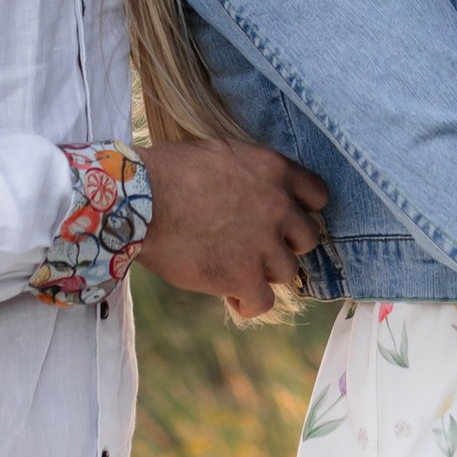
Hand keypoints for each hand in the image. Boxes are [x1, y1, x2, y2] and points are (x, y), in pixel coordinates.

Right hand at [138, 137, 327, 320]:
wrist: (139, 199)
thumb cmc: (167, 172)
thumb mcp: (220, 155)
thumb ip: (249, 175)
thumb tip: (252, 194)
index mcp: (275, 171)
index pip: (317, 195)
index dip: (301, 211)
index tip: (283, 221)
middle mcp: (279, 207)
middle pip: (307, 238)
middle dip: (284, 245)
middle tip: (254, 247)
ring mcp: (264, 244)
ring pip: (287, 272)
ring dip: (263, 273)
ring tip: (233, 269)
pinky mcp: (244, 276)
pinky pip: (263, 302)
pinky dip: (247, 302)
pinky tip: (229, 294)